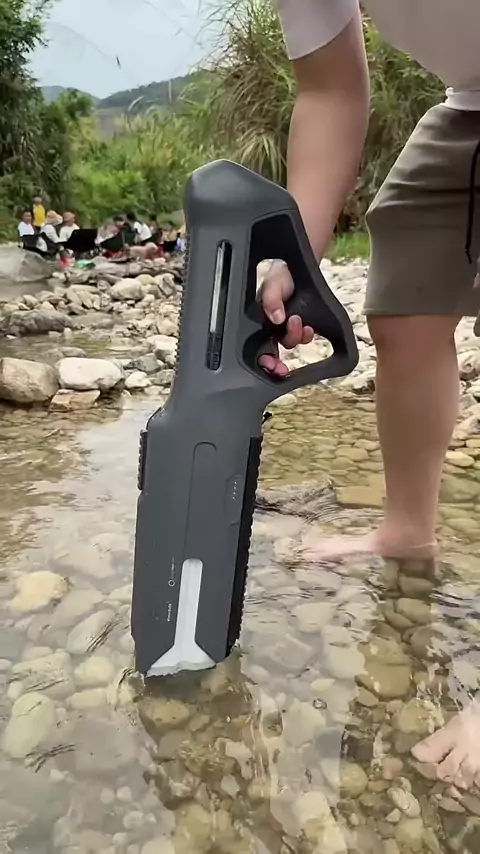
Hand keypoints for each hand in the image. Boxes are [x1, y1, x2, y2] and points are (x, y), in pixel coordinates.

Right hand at [258, 261, 313, 375]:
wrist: (300, 269)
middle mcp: (272, 327)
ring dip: (295, 338)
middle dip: (277, 363)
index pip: (257, 346)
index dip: (263, 359)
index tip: (270, 365)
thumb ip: (271, 299)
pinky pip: (304, 338)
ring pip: (290, 343)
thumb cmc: (281, 275)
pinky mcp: (302, 325)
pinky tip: (308, 328)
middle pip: (273, 351)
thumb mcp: (272, 283)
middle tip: (282, 369)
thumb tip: (276, 318)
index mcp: (259, 321)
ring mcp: (287, 327)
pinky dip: (306, 335)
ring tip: (298, 322)